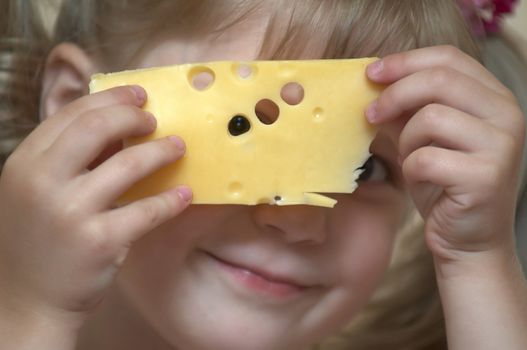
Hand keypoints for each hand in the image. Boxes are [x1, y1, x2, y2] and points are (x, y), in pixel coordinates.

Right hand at [0, 86, 191, 327]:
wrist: (26, 299)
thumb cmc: (39, 238)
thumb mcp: (38, 191)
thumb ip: (70, 158)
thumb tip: (119, 126)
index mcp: (25, 163)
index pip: (72, 114)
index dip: (110, 99)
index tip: (138, 95)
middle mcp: (42, 182)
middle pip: (97, 127)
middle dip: (133, 115)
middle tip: (156, 118)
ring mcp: (70, 212)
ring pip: (129, 164)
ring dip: (162, 151)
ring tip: (179, 147)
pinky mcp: (99, 241)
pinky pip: (146, 211)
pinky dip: (171, 200)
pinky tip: (185, 194)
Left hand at [366, 45, 524, 262]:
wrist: (467, 239)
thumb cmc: (443, 184)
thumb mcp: (422, 138)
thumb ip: (406, 109)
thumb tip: (373, 81)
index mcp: (494, 98)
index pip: (449, 58)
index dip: (405, 61)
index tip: (371, 72)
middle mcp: (507, 115)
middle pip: (439, 80)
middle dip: (394, 94)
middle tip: (369, 114)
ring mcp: (501, 145)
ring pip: (430, 118)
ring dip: (406, 141)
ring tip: (411, 159)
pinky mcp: (486, 176)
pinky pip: (426, 158)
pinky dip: (411, 169)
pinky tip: (421, 181)